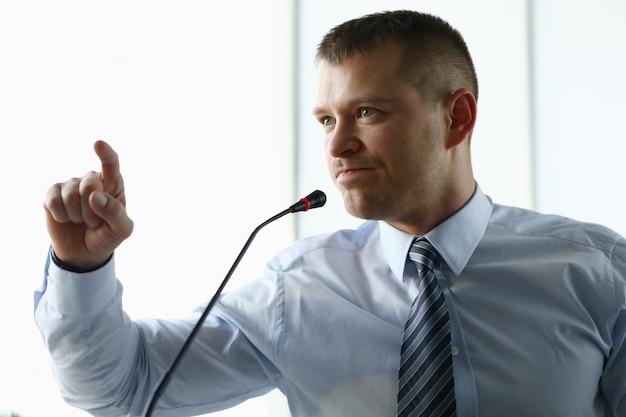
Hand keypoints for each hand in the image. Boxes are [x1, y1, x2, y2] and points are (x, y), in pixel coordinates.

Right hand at [44, 140, 133, 268]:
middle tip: (94, 222)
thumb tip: (95, 196)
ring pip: (71, 195)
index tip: (98, 144)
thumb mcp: (121, 230)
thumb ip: (115, 213)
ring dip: (77, 215)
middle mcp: (92, 180)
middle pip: (90, 184)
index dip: (105, 154)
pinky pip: (53, 200)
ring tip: (81, 221)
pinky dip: (61, 215)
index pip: (111, 164)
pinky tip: (66, 219)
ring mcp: (71, 185)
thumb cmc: (107, 236)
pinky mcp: (53, 194)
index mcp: (113, 184)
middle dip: (92, 209)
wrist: (85, 252)